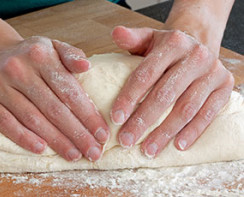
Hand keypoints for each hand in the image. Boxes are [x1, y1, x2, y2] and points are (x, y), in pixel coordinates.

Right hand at [0, 36, 108, 160]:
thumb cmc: (31, 56)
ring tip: (74, 154)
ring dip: (56, 140)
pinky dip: (23, 138)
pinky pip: (5, 123)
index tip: (102, 134)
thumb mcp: (53, 47)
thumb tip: (87, 67)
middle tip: (93, 152)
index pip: (69, 91)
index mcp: (40, 55)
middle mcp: (18, 68)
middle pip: (53, 108)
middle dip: (77, 133)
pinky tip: (41, 149)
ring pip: (32, 118)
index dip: (88, 115)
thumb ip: (72, 56)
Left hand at [110, 26, 233, 157]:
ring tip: (148, 150)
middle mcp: (195, 57)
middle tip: (127, 140)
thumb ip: (132, 38)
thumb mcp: (149, 39)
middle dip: (143, 121)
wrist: (198, 45)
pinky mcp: (224, 87)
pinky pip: (208, 113)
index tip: (116, 118)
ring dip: (165, 132)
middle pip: (165, 94)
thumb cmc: (167, 48)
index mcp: (173, 43)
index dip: (129, 97)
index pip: (146, 74)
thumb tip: (116, 33)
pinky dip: (193, 131)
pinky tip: (177, 145)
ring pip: (186, 108)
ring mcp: (212, 73)